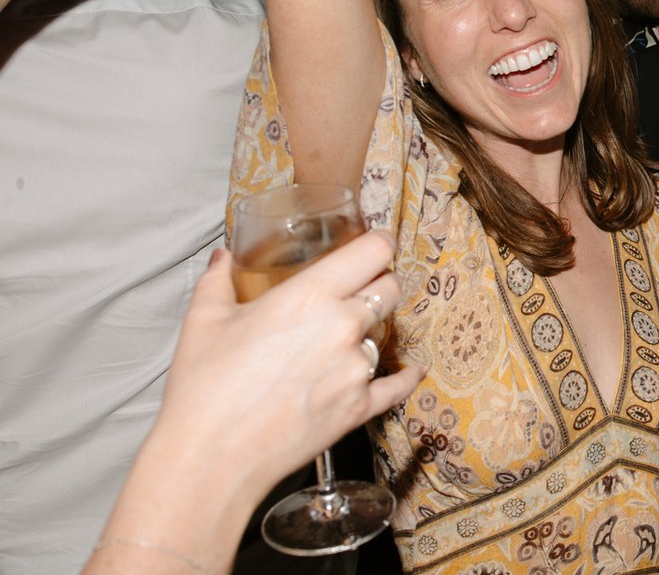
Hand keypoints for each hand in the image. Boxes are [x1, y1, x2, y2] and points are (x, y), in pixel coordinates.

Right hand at [152, 231, 422, 497]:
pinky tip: (412, 371)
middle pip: (389, 289)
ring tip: (341, 342)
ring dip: (368, 335)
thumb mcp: (203, 321)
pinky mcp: (360, 407)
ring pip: (384, 335)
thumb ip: (219, 281)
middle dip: (377, 285)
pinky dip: (404, 378)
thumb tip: (222, 259)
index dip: (378, 244)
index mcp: (310, 295)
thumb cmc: (204, 387)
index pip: (374, 251)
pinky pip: (396, 385)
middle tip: (359, 291)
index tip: (374, 246)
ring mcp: (356, 369)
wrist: (210, 457)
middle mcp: (343, 326)